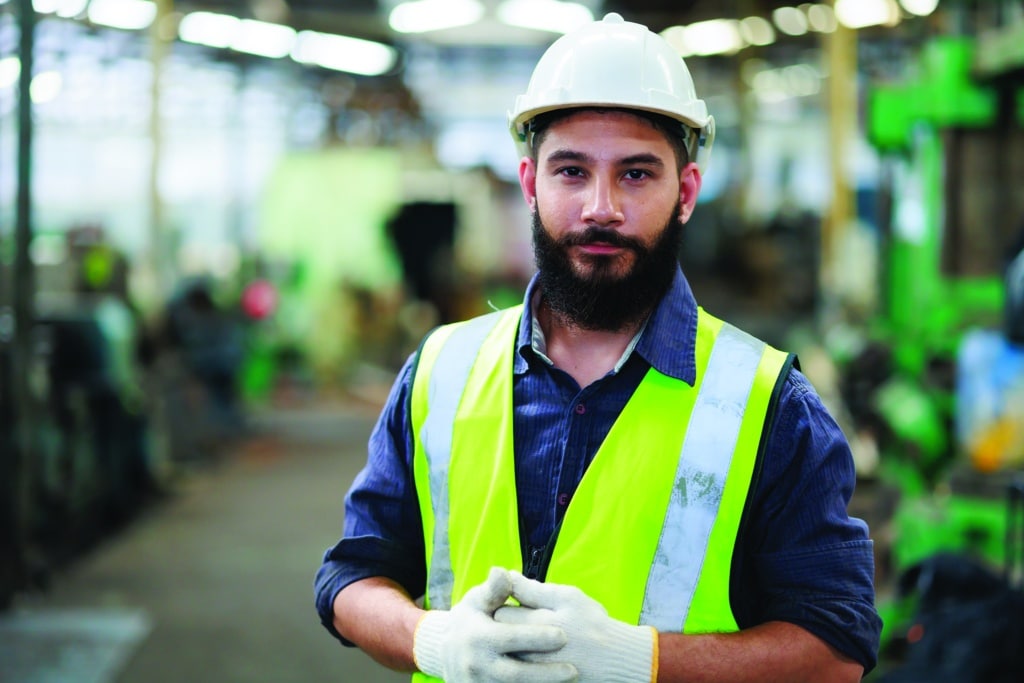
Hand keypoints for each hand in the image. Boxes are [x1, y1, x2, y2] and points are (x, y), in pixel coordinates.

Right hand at [412, 567, 576, 681]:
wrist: (449, 654)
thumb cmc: (471, 621)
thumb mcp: (477, 601)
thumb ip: (494, 589)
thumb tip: (503, 571)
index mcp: (478, 638)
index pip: (511, 638)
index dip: (537, 638)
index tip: (563, 636)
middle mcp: (477, 665)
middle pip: (516, 674)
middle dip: (545, 674)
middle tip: (573, 669)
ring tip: (569, 682)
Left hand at [495, 571, 656, 682]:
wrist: (616, 660)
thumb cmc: (593, 624)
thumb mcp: (567, 598)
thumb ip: (534, 590)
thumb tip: (509, 577)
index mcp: (535, 625)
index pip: (501, 612)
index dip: (506, 604)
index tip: (517, 603)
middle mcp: (529, 651)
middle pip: (501, 635)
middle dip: (507, 625)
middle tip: (521, 620)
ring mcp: (533, 671)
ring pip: (509, 654)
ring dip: (513, 644)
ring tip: (528, 638)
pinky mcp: (540, 681)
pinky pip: (520, 671)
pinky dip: (524, 660)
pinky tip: (535, 654)